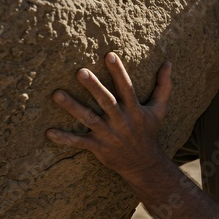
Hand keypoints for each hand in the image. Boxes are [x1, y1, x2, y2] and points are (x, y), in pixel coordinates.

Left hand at [46, 52, 171, 177]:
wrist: (144, 164)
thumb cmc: (149, 132)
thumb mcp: (159, 109)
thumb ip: (163, 86)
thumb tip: (169, 62)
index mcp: (134, 109)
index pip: (126, 87)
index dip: (119, 72)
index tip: (109, 55)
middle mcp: (121, 121)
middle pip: (106, 101)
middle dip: (93, 86)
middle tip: (80, 71)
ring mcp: (108, 134)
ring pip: (89, 119)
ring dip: (72, 107)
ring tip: (57, 94)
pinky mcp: (98, 147)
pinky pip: (80, 142)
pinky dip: (65, 139)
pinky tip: (49, 132)